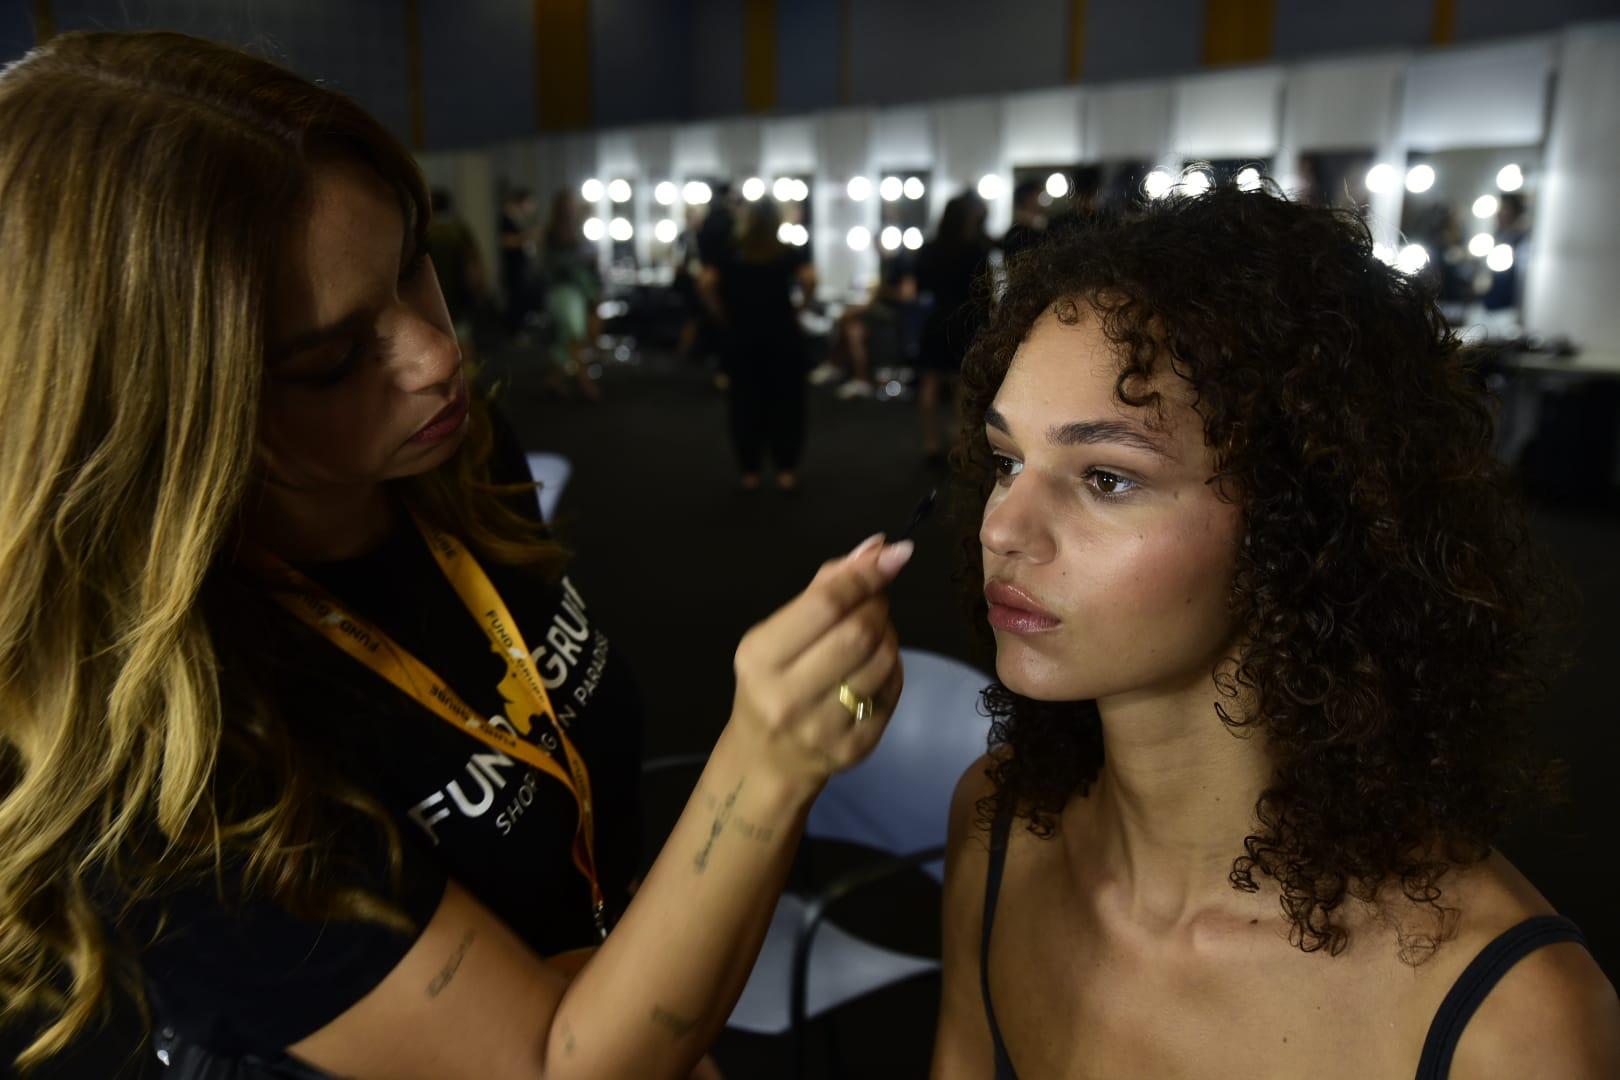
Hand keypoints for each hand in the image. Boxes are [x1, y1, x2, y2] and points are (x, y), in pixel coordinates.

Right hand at [728, 533, 911, 795]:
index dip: (865, 575)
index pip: (825, 605)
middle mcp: (787, 696)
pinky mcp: (854, 748)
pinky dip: (892, 667)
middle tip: (874, 602)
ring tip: (873, 634)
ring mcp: (822, 728)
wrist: (768, 759)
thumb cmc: (772, 682)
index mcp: (760, 657)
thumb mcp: (777, 634)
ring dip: (888, 635)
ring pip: (882, 661)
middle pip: (859, 632)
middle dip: (877, 606)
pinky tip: (874, 666)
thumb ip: (824, 588)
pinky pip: (892, 691)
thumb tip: (877, 547)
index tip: (895, 554)